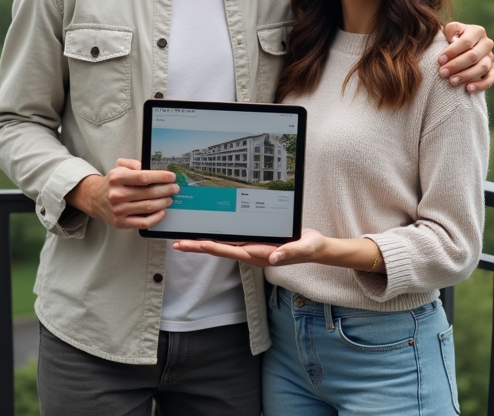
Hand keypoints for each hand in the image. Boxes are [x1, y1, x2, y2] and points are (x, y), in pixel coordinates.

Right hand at [68, 159, 177, 229]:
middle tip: (174, 188)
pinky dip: (156, 218)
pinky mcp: (120, 223)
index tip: (171, 177)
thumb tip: (148, 167)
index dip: (160, 177)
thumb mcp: (119, 166)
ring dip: (163, 203)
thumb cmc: (112, 182)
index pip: (143, 177)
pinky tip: (162, 212)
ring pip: (148, 207)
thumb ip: (133, 163)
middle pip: (148, 193)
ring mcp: (118, 210)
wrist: (94, 198)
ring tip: (170, 198)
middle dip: (166, 190)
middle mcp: (117, 194)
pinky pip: (143, 222)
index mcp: (117, 178)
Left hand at [173, 229, 330, 267]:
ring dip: (203, 244)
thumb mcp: (304, 247)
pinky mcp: (255, 243)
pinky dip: (217, 239)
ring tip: (184, 241)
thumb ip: (289, 252)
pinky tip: (206, 236)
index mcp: (261, 254)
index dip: (213, 247)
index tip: (197, 244)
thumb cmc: (310, 248)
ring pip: (223, 247)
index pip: (232, 250)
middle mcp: (253, 253)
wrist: (316, 249)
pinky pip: (232, 242)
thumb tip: (273, 257)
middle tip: (177, 244)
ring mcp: (253, 249)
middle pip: (220, 250)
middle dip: (198, 247)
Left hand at [440, 22, 493, 92]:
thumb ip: (451, 31)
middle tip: (443, 73)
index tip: (440, 60)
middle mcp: (487, 43)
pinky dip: (481, 85)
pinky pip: (490, 79)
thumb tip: (454, 40)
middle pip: (474, 56)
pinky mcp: (492, 70)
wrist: (458, 48)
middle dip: (456, 65)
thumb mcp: (449, 30)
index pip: (466, 42)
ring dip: (466, 76)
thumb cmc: (450, 38)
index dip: (452, 51)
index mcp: (477, 31)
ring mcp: (491, 57)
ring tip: (452, 81)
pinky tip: (469, 89)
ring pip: (482, 67)